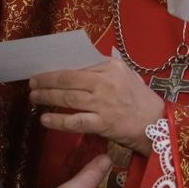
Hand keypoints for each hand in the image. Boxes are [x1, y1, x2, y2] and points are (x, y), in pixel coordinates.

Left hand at [29, 58, 165, 154]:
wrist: (157, 122)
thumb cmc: (138, 97)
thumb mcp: (125, 74)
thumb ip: (103, 67)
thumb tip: (74, 64)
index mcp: (111, 66)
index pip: (77, 64)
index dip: (57, 68)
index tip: (43, 70)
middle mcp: (105, 82)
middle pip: (68, 80)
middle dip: (46, 81)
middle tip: (32, 83)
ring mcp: (103, 104)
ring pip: (68, 99)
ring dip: (47, 98)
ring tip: (34, 97)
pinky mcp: (102, 123)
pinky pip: (75, 121)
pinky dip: (57, 121)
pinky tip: (45, 120)